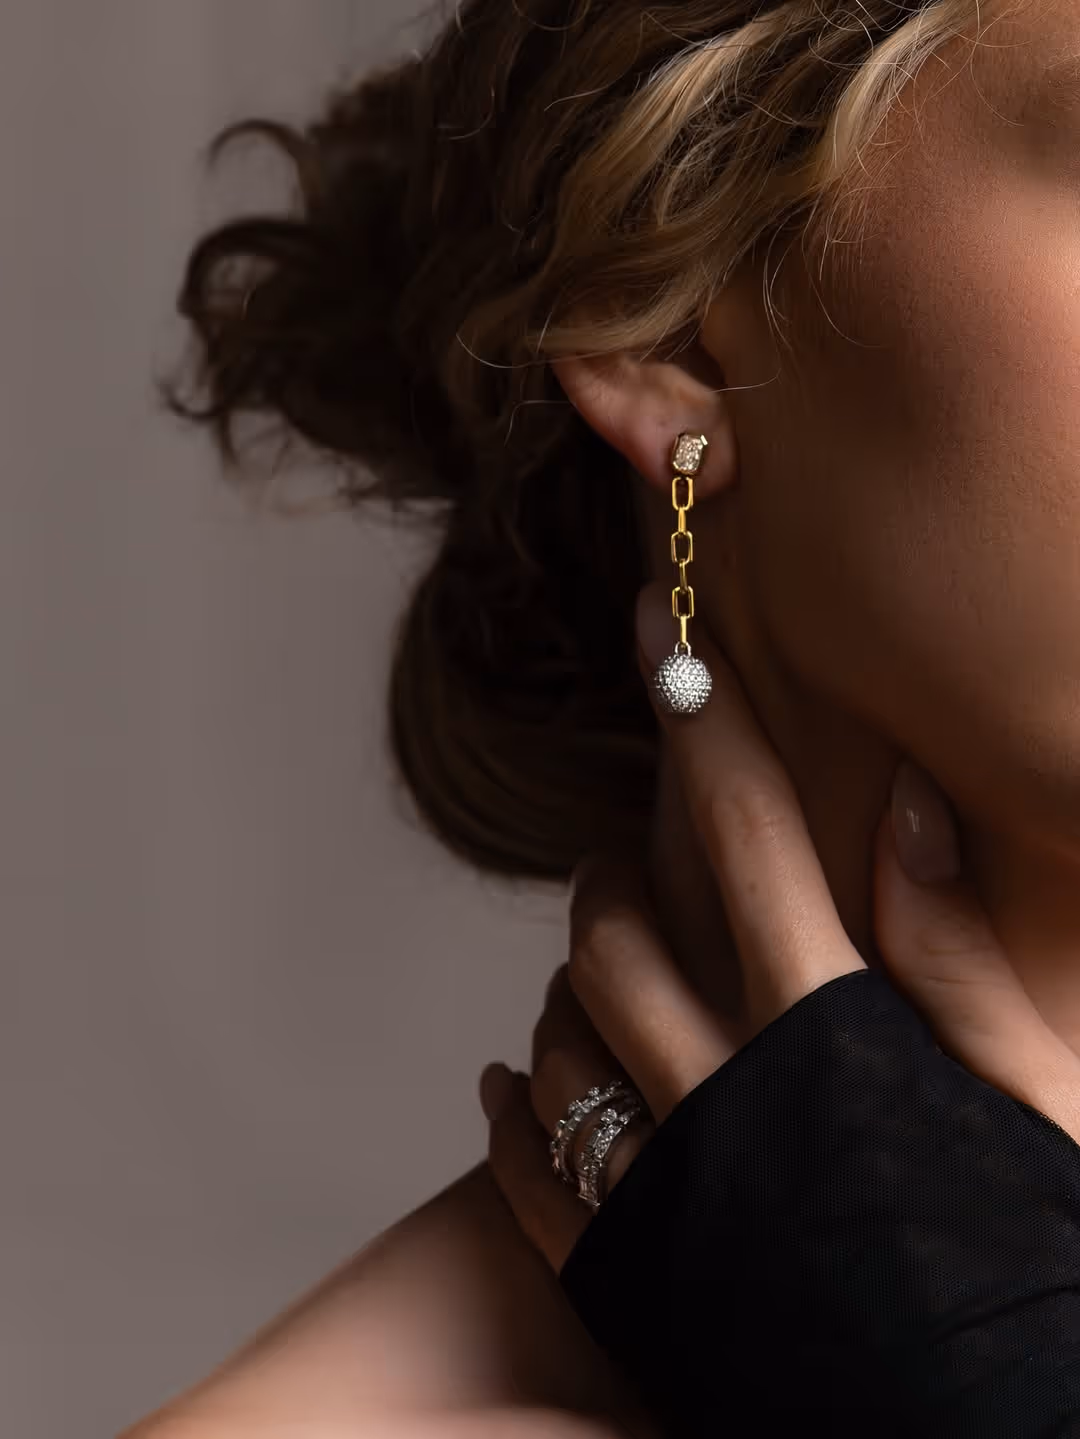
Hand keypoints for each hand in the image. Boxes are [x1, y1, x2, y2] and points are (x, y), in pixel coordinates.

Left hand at [481, 580, 1079, 1272]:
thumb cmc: (1037, 1274)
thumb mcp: (1039, 1100)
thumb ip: (957, 950)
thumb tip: (901, 800)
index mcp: (827, 1032)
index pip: (741, 826)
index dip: (695, 706)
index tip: (653, 618)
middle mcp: (722, 1096)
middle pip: (612, 926)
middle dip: (609, 876)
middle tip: (630, 870)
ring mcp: (659, 1190)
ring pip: (555, 1034)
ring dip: (569, 983)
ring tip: (607, 982)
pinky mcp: (621, 1280)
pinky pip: (523, 1165)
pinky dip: (513, 1106)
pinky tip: (521, 1078)